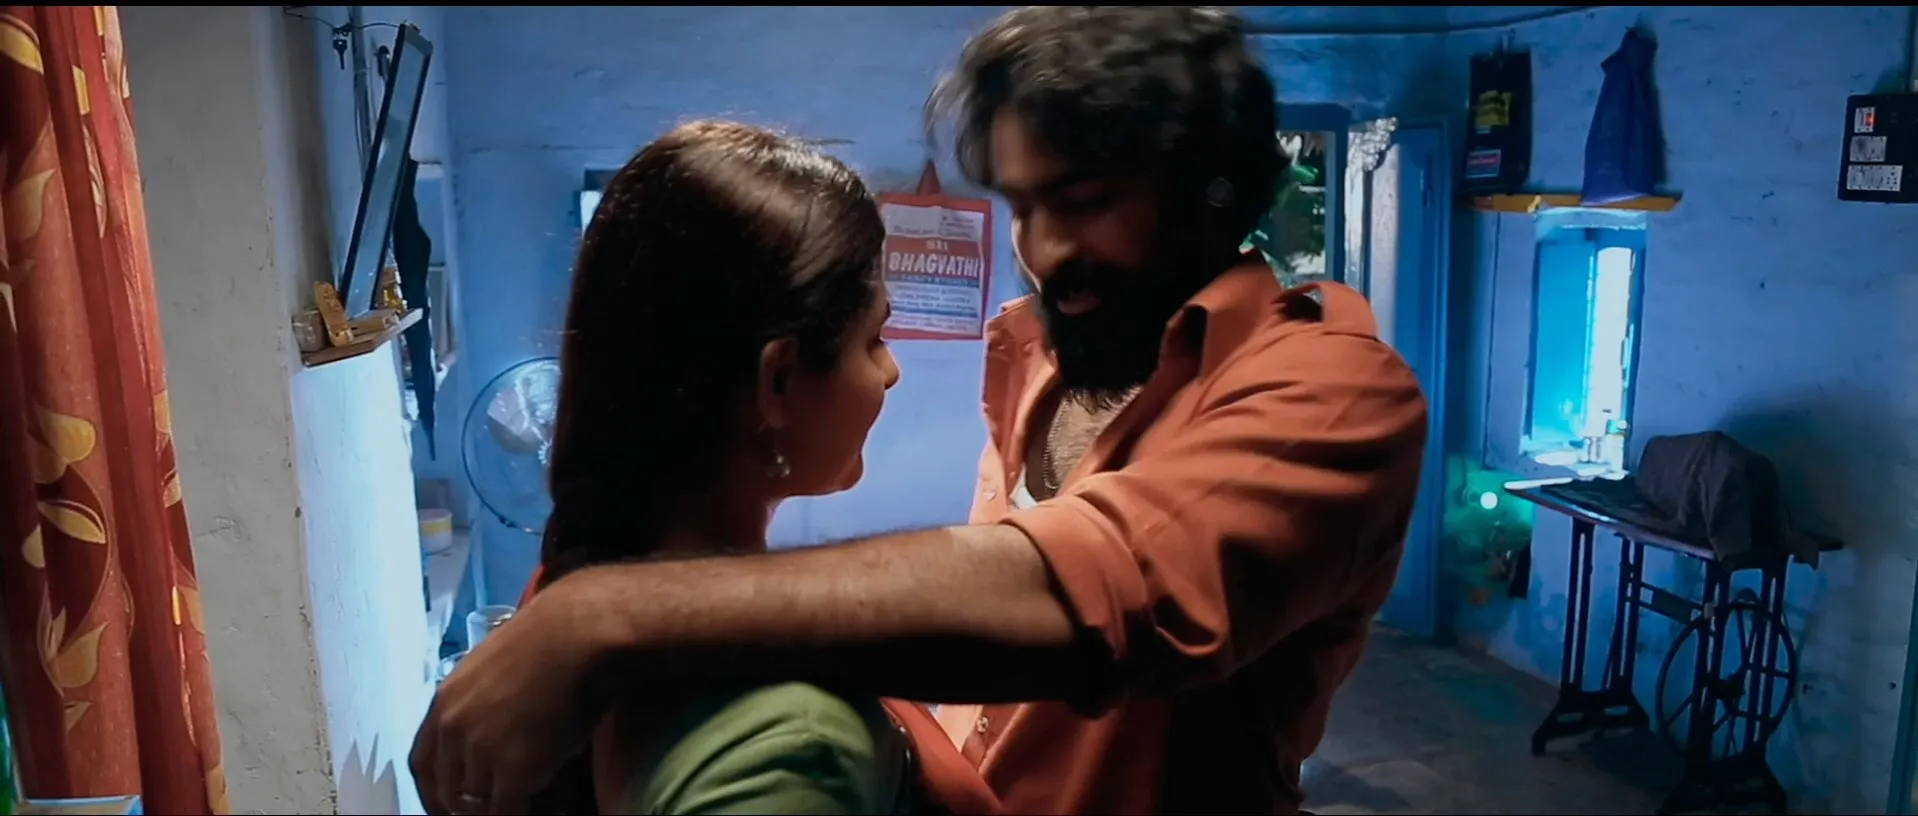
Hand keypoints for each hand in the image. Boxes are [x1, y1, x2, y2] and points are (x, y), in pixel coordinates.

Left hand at [410, 581, 607, 814]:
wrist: (576, 636)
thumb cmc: (547, 640)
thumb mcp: (493, 667)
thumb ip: (480, 703)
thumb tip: (496, 731)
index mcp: (444, 703)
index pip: (423, 765)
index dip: (433, 794)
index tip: (448, 808)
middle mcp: (453, 729)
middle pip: (449, 790)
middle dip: (468, 807)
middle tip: (493, 809)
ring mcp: (481, 752)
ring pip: (479, 803)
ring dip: (499, 807)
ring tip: (525, 802)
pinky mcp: (513, 771)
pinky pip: (508, 811)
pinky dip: (521, 813)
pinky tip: (539, 807)